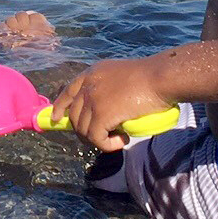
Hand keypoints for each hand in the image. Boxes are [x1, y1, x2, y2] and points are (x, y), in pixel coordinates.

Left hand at [46, 56, 171, 151]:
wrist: (161, 77)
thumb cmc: (152, 77)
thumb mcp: (122, 76)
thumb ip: (110, 87)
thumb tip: (109, 108)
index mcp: (93, 73)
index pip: (68, 91)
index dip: (60, 106)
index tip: (57, 118)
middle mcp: (88, 85)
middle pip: (74, 115)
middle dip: (84, 130)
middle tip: (104, 137)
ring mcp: (93, 99)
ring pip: (83, 129)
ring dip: (99, 139)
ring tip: (119, 138)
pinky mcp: (101, 115)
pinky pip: (96, 138)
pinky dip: (107, 145)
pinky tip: (121, 141)